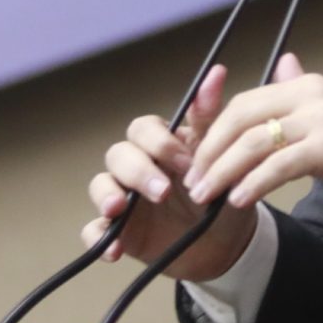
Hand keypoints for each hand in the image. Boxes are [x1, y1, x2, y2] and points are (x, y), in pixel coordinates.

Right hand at [81, 65, 260, 282]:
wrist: (227, 244)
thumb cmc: (221, 193)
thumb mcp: (221, 157)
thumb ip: (211, 118)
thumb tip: (217, 72)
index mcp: (159, 146)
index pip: (142, 129)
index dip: (158, 143)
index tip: (185, 162)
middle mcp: (137, 168)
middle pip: (118, 154)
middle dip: (137, 170)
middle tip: (162, 191)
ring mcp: (124, 200)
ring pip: (100, 186)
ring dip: (107, 195)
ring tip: (119, 210)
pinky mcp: (119, 233)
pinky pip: (95, 232)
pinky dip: (98, 239)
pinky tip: (113, 251)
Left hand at [185, 54, 322, 221]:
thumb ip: (304, 96)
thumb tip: (282, 65)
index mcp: (310, 85)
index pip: (246, 102)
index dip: (214, 131)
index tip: (198, 161)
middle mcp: (313, 94)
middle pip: (242, 117)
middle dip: (210, 151)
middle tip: (193, 182)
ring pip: (256, 141)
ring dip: (224, 171)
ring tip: (206, 197)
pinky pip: (281, 164)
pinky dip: (254, 183)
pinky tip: (240, 200)